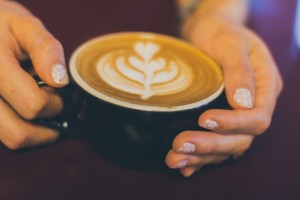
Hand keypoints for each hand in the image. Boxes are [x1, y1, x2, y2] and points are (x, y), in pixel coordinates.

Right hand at [0, 1, 68, 149]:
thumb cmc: (2, 25)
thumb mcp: (25, 26)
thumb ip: (45, 49)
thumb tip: (59, 80)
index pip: (33, 105)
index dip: (56, 104)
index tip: (59, 91)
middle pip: (19, 133)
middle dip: (46, 124)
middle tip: (53, 105)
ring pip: (10, 138)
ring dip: (35, 131)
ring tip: (41, 108)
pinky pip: (3, 134)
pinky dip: (21, 128)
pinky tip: (25, 110)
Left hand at [165, 14, 282, 176]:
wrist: (208, 32)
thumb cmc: (221, 33)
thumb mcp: (231, 43)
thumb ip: (240, 70)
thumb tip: (242, 103)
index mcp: (265, 87)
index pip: (257, 117)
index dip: (233, 124)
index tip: (204, 119)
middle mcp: (253, 106)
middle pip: (241, 139)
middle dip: (211, 145)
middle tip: (180, 144)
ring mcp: (236, 117)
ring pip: (226, 147)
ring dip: (200, 157)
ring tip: (173, 159)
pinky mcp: (219, 121)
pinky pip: (214, 145)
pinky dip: (200, 158)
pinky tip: (184, 166)